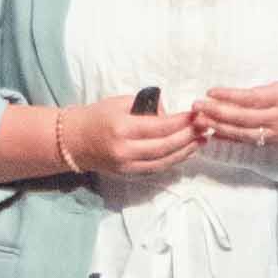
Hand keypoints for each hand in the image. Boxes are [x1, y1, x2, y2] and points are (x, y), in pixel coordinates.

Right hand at [63, 94, 201, 175]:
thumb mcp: (119, 103)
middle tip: (206, 127)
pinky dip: (174, 160)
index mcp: (121, 128)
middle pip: (165, 146)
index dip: (181, 122)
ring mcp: (127, 165)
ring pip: (165, 160)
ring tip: (203, 140)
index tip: (197, 115)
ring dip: (187, 151)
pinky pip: (157, 168)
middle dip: (189, 136)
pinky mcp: (129, 174)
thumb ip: (146, 108)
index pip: (159, 127)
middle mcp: (125, 150)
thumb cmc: (96, 116)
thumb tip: (170, 114)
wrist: (72, 142)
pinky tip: (187, 151)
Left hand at [195, 41, 277, 151]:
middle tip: (195, 106)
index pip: (254, 98)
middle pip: (243, 118)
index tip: (211, 91)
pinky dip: (230, 138)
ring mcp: (277, 132)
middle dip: (217, 113)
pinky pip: (250, 141)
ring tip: (198, 120)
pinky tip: (213, 133)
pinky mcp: (276, 141)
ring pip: (243, 133)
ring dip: (219, 127)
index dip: (231, 97)